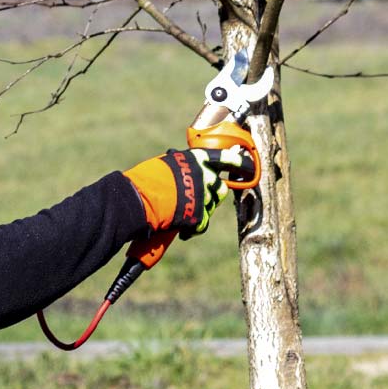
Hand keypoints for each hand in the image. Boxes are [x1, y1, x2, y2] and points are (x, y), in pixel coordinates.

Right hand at [122, 147, 249, 238]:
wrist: (138, 199)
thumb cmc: (145, 180)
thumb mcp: (166, 165)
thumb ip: (182, 168)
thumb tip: (186, 175)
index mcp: (196, 158)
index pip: (225, 158)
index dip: (239, 163)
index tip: (249, 164)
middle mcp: (204, 175)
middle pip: (220, 188)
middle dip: (213, 196)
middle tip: (200, 201)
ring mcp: (203, 195)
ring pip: (211, 207)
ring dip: (200, 212)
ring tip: (182, 217)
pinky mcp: (199, 214)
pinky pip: (202, 224)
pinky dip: (191, 230)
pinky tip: (181, 231)